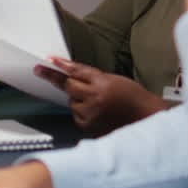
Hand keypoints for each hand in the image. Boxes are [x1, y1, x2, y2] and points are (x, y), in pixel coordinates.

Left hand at [37, 57, 166, 136]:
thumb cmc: (134, 98)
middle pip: (68, 85)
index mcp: (102, 84)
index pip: (76, 71)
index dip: (61, 65)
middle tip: (41, 71)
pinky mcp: (89, 127)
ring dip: (78, 99)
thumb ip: (93, 78)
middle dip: (58, 79)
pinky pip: (77, 116)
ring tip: (98, 102)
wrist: (146, 119)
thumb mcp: (114, 79)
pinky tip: (97, 112)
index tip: (49, 60)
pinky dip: (82, 112)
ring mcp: (91, 114)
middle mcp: (95, 99)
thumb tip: (71, 75)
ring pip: (72, 102)